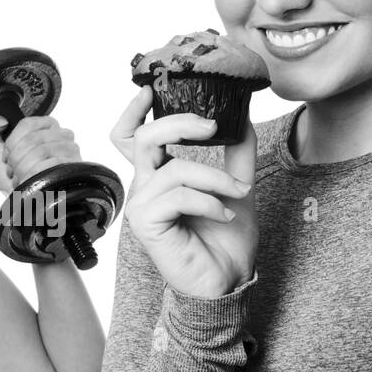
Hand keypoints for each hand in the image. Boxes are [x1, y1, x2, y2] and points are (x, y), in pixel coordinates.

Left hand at [0, 113, 80, 195]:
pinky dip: (33, 175)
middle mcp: (63, 135)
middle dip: (16, 158)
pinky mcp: (73, 168)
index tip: (7, 156)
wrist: (23, 202)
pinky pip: (50, 165)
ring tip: (21, 177)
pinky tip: (29, 182)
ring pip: (41, 151)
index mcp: (47, 126)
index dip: (12, 142)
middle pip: (33, 138)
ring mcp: (71, 151)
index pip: (28, 124)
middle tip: (13, 170)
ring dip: (24, 168)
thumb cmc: (11, 176)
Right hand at [111, 86, 256, 298]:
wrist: (225, 282)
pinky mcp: (146, 224)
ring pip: (173, 168)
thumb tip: (242, 117)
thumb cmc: (224, 241)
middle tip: (213, 126)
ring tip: (239, 192)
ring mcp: (141, 205)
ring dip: (215, 177)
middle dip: (178, 123)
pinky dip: (209, 201)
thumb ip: (236, 153)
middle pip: (141, 138)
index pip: (130, 136)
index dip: (135, 110)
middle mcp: (144, 187)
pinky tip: (225, 215)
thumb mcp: (237, 186)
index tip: (153, 89)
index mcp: (159, 176)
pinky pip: (178, 195)